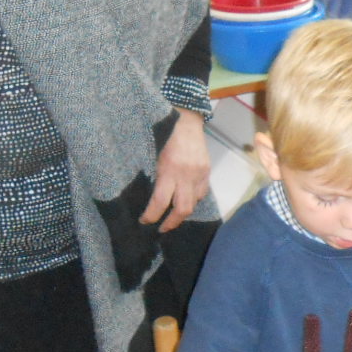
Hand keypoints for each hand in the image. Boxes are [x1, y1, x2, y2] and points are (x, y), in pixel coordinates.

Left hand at [142, 109, 210, 231]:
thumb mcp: (155, 157)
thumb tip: (154, 200)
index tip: (145, 220)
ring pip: (194, 204)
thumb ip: (158, 178)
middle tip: (162, 228)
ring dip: (183, 213)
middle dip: (171, 223)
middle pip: (182, 209)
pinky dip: (193, 199)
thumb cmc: (164, 137)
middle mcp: (186, 175)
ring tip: (173, 217)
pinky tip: (186, 199)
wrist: (186, 122)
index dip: (152, 215)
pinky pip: (202, 193)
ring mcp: (199, 175)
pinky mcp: (207, 172)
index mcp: (169, 170)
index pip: (160, 201)